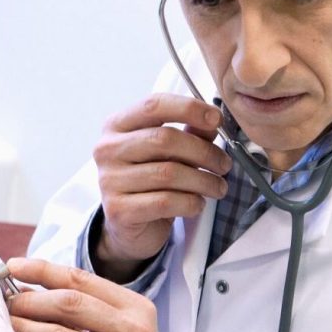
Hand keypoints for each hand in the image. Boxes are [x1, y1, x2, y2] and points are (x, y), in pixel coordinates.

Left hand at [6, 258, 159, 331]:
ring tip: (7, 324)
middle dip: (30, 300)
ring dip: (24, 328)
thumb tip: (23, 288)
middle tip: (6, 302)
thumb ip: (80, 308)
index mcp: (135, 309)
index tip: (13, 266)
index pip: (81, 279)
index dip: (42, 270)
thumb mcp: (115, 329)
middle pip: (68, 303)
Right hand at [93, 93, 229, 281]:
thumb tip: (213, 122)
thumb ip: (188, 133)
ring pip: (168, 174)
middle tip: (224, 164)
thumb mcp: (168, 152)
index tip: (217, 120)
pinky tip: (197, 204)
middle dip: (204, 152)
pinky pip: (165, 202)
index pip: (153, 105)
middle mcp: (107, 150)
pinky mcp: (119, 210)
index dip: (189, 109)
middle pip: (164, 140)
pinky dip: (190, 203)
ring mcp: (110, 181)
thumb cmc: (149, 182)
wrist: (127, 226)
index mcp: (117, 126)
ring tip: (218, 187)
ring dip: (203, 181)